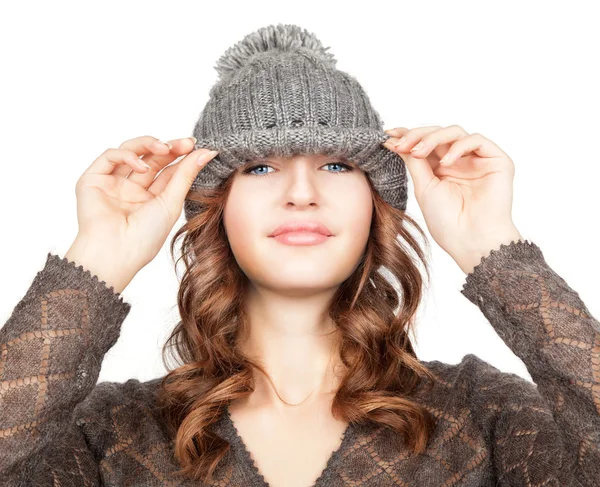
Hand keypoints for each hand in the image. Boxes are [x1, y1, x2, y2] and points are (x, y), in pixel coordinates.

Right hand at [66, 135, 217, 290]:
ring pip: (130, 151)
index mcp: (151, 198)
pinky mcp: (93, 179)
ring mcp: (112, 183)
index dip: (181, 156)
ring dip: (149, 145)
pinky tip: (142, 168)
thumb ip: (186, 176)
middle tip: (186, 143)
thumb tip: (207, 152)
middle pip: (151, 158)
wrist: (116, 253)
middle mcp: (132, 189)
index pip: (168, 170)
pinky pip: (110, 156)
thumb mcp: (171, 203)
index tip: (197, 146)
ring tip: (165, 149)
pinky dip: (128, 156)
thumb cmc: (145, 237)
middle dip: (169, 148)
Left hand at [382, 125, 522, 273]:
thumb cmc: (448, 222)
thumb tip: (394, 140)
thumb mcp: (423, 187)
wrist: (471, 241)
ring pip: (455, 132)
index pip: (425, 143)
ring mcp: (478, 160)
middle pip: (438, 133)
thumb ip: (413, 162)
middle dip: (417, 136)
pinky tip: (446, 164)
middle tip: (401, 145)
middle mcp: (460, 161)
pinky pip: (477, 140)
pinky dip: (458, 147)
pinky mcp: (497, 160)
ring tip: (418, 153)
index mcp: (441, 169)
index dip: (408, 135)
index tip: (388, 134)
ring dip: (433, 138)